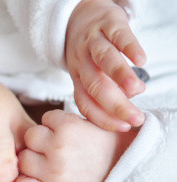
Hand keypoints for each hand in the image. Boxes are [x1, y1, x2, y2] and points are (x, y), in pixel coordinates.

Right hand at [13, 110, 125, 181]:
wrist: (126, 160)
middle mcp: (56, 173)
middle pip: (22, 161)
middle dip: (36, 159)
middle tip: (58, 161)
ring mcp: (60, 148)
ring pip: (30, 137)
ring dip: (43, 138)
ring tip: (61, 145)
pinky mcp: (68, 126)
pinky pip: (46, 119)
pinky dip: (54, 122)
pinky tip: (68, 132)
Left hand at [66, 0, 146, 131]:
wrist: (78, 16)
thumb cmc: (88, 53)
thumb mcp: (88, 74)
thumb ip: (104, 92)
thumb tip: (126, 109)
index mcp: (77, 79)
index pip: (85, 103)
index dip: (102, 117)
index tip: (122, 128)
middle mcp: (81, 62)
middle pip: (95, 86)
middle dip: (115, 105)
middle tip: (135, 118)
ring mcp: (92, 42)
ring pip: (103, 60)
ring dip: (119, 76)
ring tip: (137, 91)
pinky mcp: (107, 23)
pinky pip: (118, 35)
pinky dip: (129, 47)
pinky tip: (142, 60)